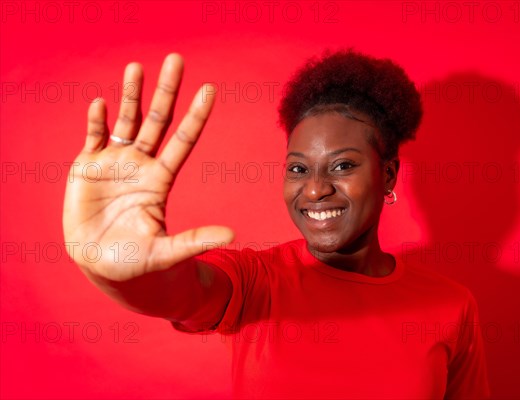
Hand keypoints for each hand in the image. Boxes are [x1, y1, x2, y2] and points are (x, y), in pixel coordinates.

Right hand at [63, 54, 233, 281]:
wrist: (100, 264)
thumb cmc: (137, 260)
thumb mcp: (167, 252)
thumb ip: (195, 240)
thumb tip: (232, 235)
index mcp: (161, 179)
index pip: (183, 140)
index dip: (196, 116)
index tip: (209, 90)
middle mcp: (141, 164)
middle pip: (157, 120)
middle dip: (166, 91)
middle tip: (177, 59)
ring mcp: (115, 162)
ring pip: (126, 120)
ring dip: (131, 94)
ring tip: (137, 67)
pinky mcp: (88, 166)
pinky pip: (93, 136)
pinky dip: (96, 121)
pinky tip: (100, 104)